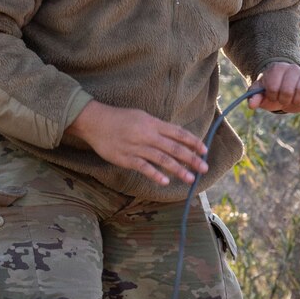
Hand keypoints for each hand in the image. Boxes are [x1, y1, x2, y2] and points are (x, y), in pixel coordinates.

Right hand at [63, 100, 207, 186]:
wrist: (94, 122)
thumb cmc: (120, 119)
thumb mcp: (142, 117)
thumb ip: (158, 127)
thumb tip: (176, 137)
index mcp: (153, 123)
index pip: (178, 133)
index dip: (193, 142)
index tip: (205, 151)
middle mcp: (147, 135)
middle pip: (174, 147)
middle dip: (191, 159)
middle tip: (204, 168)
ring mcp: (136, 147)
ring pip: (162, 159)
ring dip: (178, 170)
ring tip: (190, 179)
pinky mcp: (125, 158)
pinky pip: (143, 167)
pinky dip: (155, 174)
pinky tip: (166, 181)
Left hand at [252, 61, 299, 113]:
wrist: (284, 87)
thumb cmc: (270, 90)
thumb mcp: (260, 92)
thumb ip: (254, 97)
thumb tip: (252, 105)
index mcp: (276, 69)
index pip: (273, 87)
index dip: (271, 96)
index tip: (271, 96)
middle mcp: (292, 69)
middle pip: (288, 91)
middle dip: (283, 101)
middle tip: (282, 100)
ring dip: (295, 102)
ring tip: (291, 101)